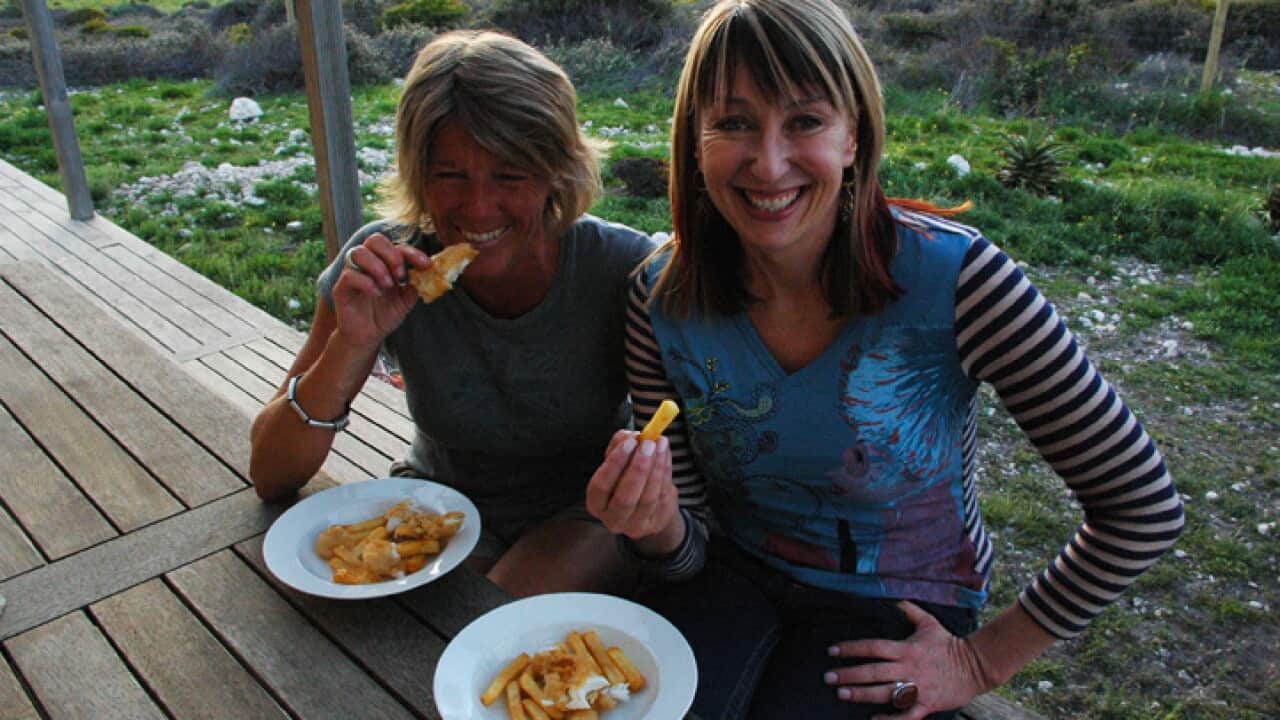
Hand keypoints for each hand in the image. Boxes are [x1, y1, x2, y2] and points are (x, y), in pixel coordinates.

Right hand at [331, 233, 430, 348]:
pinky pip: (349, 275)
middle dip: (392, 255)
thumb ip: (415, 284)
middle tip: (401, 276)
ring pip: (358, 252)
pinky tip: (377, 293)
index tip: (425, 264)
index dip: (412, 252)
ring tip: (388, 285)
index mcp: (383, 262)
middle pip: (374, 239)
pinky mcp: (340, 288)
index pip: (396, 246)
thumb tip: (428, 271)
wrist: (367, 337)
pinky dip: (366, 282)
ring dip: (378, 267)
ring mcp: (352, 273)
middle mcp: (366, 263)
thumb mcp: (406, 299)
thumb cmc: (385, 315)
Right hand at [585, 430, 678, 542]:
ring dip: (656, 467)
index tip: (629, 443)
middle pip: (625, 498)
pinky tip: (665, 454)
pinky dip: (666, 472)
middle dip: (638, 468)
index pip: (600, 487)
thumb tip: (634, 437)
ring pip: (648, 498)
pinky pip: (663, 496)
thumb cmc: (625, 477)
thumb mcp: (617, 461)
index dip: (614, 464)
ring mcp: (636, 525)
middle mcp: (613, 519)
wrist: (646, 503)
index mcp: (596, 504)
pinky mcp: (656, 523)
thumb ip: (620, 445)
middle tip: (648, 443)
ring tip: (660, 443)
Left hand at [824, 602, 993, 718]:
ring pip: (884, 693)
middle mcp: (908, 668)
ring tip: (841, 693)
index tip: (833, 650)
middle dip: (849, 674)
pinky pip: (905, 715)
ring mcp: (917, 688)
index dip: (851, 648)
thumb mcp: (929, 623)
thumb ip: (910, 610)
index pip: (873, 647)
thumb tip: (895, 599)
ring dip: (861, 694)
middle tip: (828, 677)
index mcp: (906, 649)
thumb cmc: (950, 644)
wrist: (977, 666)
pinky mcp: (927, 704)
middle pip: (873, 672)